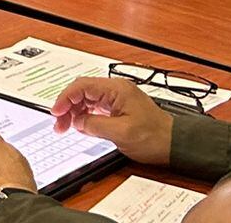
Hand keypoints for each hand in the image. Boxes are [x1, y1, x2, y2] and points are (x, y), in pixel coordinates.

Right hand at [49, 78, 173, 164]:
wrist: (175, 145)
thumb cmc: (155, 137)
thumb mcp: (121, 133)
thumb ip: (94, 125)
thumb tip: (77, 122)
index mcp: (117, 89)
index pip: (82, 86)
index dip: (65, 98)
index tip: (56, 111)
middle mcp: (116, 90)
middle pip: (82, 91)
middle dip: (67, 106)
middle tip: (59, 123)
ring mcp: (118, 98)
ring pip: (87, 99)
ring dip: (74, 112)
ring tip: (66, 127)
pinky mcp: (119, 107)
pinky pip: (95, 106)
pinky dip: (84, 115)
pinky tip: (80, 125)